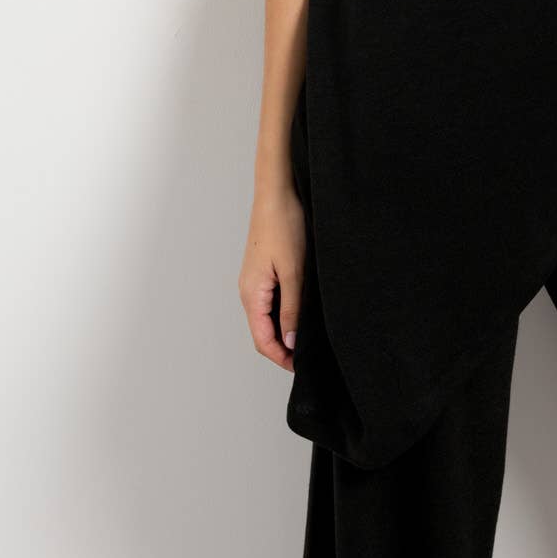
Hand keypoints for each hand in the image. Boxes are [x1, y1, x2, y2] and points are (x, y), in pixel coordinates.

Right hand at [240, 183, 306, 372]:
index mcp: (252, 294)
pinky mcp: (263, 270)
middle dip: (282, 348)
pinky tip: (301, 312)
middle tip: (308, 356)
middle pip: (262, 332)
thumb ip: (292, 310)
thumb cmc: (284, 225)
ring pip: (266, 317)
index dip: (280, 358)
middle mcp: (248, 290)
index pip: (262, 340)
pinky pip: (270, 301)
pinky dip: (283, 313)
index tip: (302, 366)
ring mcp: (254, 280)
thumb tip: (289, 343)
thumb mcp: (294, 272)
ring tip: (307, 337)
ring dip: (283, 331)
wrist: (278, 191)